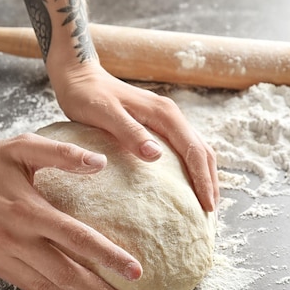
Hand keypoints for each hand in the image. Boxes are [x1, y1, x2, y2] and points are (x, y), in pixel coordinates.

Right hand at [0, 133, 142, 289]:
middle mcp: (18, 238)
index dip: (109, 257)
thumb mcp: (24, 146)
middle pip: (67, 273)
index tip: (135, 272)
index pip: (78, 239)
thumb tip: (100, 162)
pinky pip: (28, 287)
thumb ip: (62, 154)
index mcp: (30, 209)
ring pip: (48, 287)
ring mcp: (4, 256)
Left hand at [50, 61, 219, 211]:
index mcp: (164, 114)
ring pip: (197, 150)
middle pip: (203, 151)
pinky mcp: (158, 125)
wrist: (79, 76)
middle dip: (210, 182)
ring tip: (204, 203)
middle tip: (211, 213)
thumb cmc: (87, 95)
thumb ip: (129, 132)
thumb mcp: (104, 114)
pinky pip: (184, 149)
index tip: (206, 206)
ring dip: (205, 176)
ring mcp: (166, 120)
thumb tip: (156, 155)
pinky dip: (192, 168)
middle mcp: (171, 115)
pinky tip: (186, 185)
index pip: (193, 151)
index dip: (203, 180)